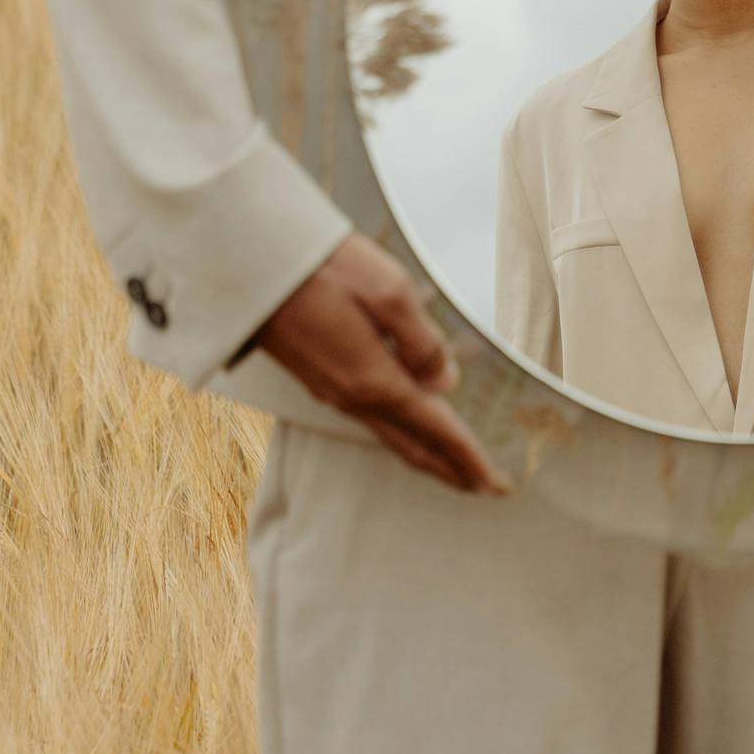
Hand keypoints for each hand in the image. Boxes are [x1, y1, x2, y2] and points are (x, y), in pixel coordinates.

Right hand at [251, 234, 509, 495]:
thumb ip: (423, 342)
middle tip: (486, 488)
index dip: (470, 457)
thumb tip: (446, 382)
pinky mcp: (319, 379)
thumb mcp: (390, 292)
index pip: (436, 429)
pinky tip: (410, 426)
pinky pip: (371, 420)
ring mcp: (333, 391)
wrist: (254, 265)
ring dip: (427, 455)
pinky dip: (401, 434)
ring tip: (456, 466)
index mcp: (376, 379)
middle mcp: (353, 397)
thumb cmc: (325, 267)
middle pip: (413, 446)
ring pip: (390, 436)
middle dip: (452, 470)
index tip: (499, 484)